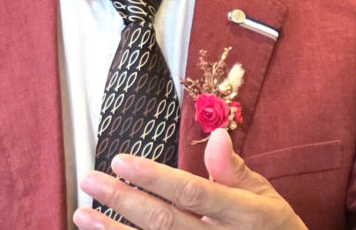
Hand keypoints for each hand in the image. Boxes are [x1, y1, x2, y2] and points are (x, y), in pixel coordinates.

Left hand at [73, 128, 307, 228]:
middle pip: (164, 222)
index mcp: (242, 214)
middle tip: (90, 179)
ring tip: (83, 214)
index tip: (120, 160)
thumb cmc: (272, 229)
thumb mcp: (264, 197)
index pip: (191, 193)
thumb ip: (235, 170)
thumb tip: (217, 134)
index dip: (154, 178)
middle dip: (123, 199)